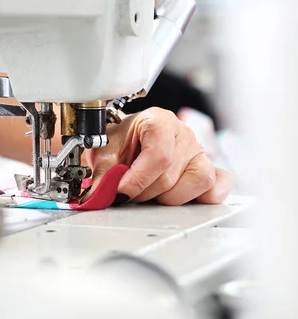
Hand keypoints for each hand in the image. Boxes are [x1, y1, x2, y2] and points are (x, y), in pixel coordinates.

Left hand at [84, 107, 234, 205]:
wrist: (126, 141)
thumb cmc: (119, 143)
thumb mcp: (104, 153)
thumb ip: (103, 174)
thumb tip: (100, 197)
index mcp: (158, 121)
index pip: (158, 155)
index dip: (138, 180)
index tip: (121, 192)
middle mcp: (183, 134)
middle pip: (171, 175)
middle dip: (144, 192)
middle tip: (129, 191)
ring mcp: (200, 152)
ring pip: (197, 182)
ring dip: (169, 197)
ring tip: (151, 192)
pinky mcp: (210, 169)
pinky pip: (218, 186)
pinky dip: (204, 197)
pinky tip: (183, 197)